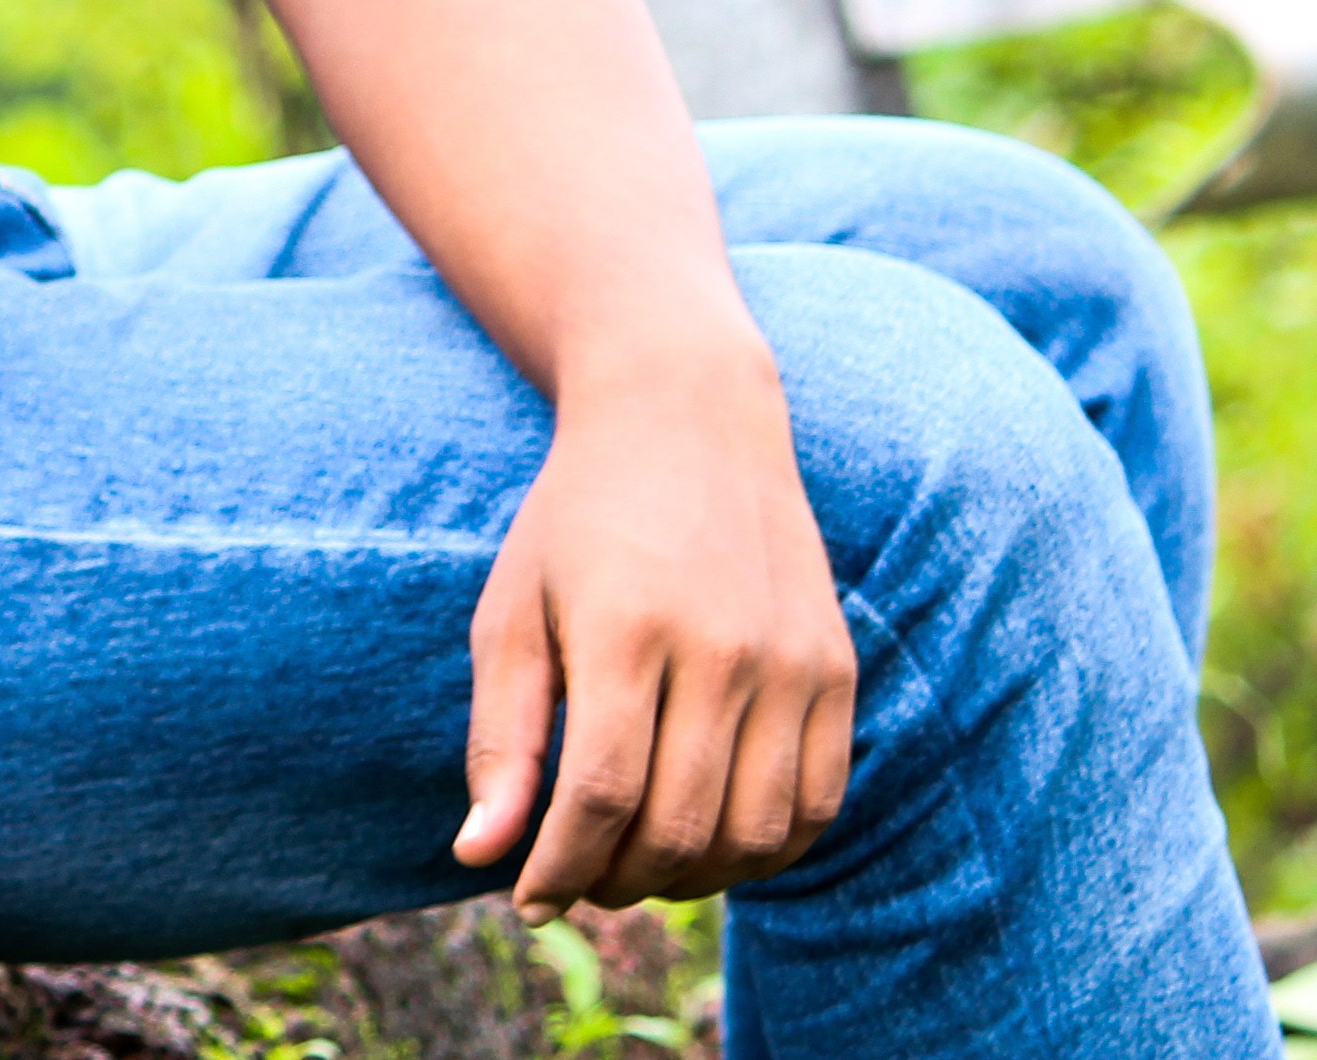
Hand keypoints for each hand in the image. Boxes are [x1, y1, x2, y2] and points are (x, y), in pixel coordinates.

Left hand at [451, 339, 855, 916]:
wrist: (687, 418)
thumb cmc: (577, 523)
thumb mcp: (511, 611)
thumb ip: (501, 737)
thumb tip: (480, 857)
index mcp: (627, 627)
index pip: (599, 797)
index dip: (559, 869)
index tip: (529, 898)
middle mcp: (723, 646)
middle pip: (678, 829)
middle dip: (616, 882)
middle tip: (581, 878)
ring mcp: (792, 659)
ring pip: (754, 835)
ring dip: (692, 879)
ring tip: (642, 863)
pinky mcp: (836, 667)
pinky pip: (817, 804)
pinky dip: (766, 849)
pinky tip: (713, 837)